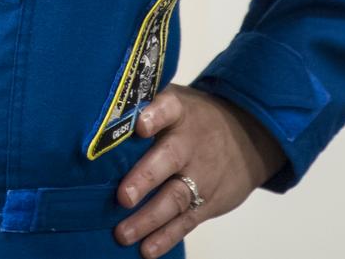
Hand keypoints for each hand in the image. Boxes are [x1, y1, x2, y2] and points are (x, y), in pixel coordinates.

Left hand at [113, 86, 285, 255]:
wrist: (248, 136)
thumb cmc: (194, 118)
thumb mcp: (176, 100)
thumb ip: (142, 103)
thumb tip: (95, 111)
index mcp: (179, 112)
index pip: (168, 108)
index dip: (155, 115)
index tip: (140, 125)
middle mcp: (189, 143)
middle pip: (169, 158)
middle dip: (145, 178)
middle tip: (123, 197)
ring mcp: (200, 175)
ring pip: (175, 197)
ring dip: (148, 218)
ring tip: (122, 233)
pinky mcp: (207, 202)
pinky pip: (186, 221)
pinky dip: (166, 237)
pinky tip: (147, 249)